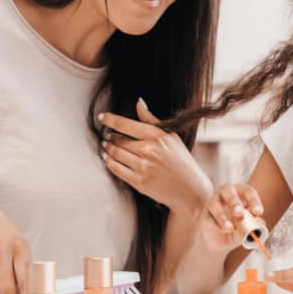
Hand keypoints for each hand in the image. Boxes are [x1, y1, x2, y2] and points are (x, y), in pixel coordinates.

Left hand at [98, 99, 211, 213]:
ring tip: (105, 146)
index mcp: (157, 136)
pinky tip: (107, 158)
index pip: (127, 124)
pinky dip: (108, 162)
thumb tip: (139, 103)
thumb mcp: (171, 137)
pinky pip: (116, 169)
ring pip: (115, 154)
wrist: (190, 191)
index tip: (102, 117)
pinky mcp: (139, 182)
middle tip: (106, 136)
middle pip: (119, 140)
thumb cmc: (181, 162)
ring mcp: (144, 167)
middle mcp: (149, 150)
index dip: (110, 120)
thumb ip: (152, 120)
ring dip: (107, 149)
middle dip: (109, 137)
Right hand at [199, 182, 264, 252]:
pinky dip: (216, 223)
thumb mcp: (250, 227)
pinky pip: (208, 216)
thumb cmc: (239, 228)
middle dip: (234, 201)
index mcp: (240, 193)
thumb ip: (256, 225)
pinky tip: (222, 230)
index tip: (258, 212)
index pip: (247, 191)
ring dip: (223, 216)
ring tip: (230, 228)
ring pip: (214, 203)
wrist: (223, 241)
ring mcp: (213, 202)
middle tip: (239, 213)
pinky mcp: (205, 214)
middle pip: (228, 190)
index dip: (253, 200)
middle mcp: (225, 193)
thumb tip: (261, 225)